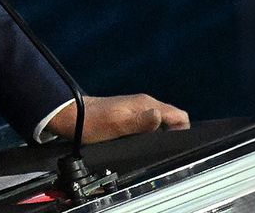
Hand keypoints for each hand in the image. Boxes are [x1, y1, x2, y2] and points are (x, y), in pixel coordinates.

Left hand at [49, 94, 189, 143]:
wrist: (72, 116)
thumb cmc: (92, 122)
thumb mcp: (117, 125)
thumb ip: (140, 121)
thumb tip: (159, 115)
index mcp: (146, 104)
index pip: (180, 116)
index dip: (182, 132)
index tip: (173, 146)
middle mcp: (145, 104)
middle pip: (172, 121)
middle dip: (172, 136)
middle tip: (160, 150)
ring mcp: (137, 109)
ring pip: (161, 123)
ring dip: (160, 136)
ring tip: (149, 148)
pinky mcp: (130, 116)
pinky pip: (149, 125)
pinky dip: (149, 135)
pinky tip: (140, 144)